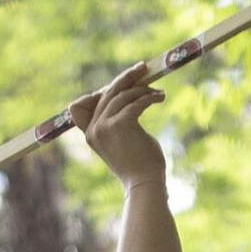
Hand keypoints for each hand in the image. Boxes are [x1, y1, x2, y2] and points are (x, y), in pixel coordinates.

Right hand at [69, 62, 166, 189]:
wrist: (145, 183)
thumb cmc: (139, 164)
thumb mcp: (123, 141)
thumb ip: (118, 121)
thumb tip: (128, 95)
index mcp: (90, 134)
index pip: (92, 101)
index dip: (109, 89)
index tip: (127, 81)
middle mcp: (94, 129)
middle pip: (108, 93)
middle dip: (127, 78)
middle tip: (143, 68)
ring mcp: (104, 127)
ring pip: (124, 95)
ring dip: (143, 90)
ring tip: (158, 93)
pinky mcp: (120, 125)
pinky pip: (136, 102)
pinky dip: (150, 97)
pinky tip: (160, 97)